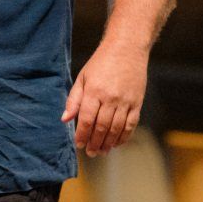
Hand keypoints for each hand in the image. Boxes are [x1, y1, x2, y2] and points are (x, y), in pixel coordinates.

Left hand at [61, 41, 149, 156]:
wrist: (127, 48)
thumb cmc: (101, 63)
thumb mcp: (82, 77)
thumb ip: (74, 100)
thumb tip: (65, 120)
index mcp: (94, 91)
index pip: (86, 119)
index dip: (82, 135)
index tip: (79, 144)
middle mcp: (110, 98)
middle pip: (101, 127)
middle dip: (95, 143)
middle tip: (90, 152)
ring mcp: (125, 101)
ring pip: (116, 129)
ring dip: (108, 143)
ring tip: (102, 151)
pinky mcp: (137, 102)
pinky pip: (131, 124)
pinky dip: (124, 136)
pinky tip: (117, 143)